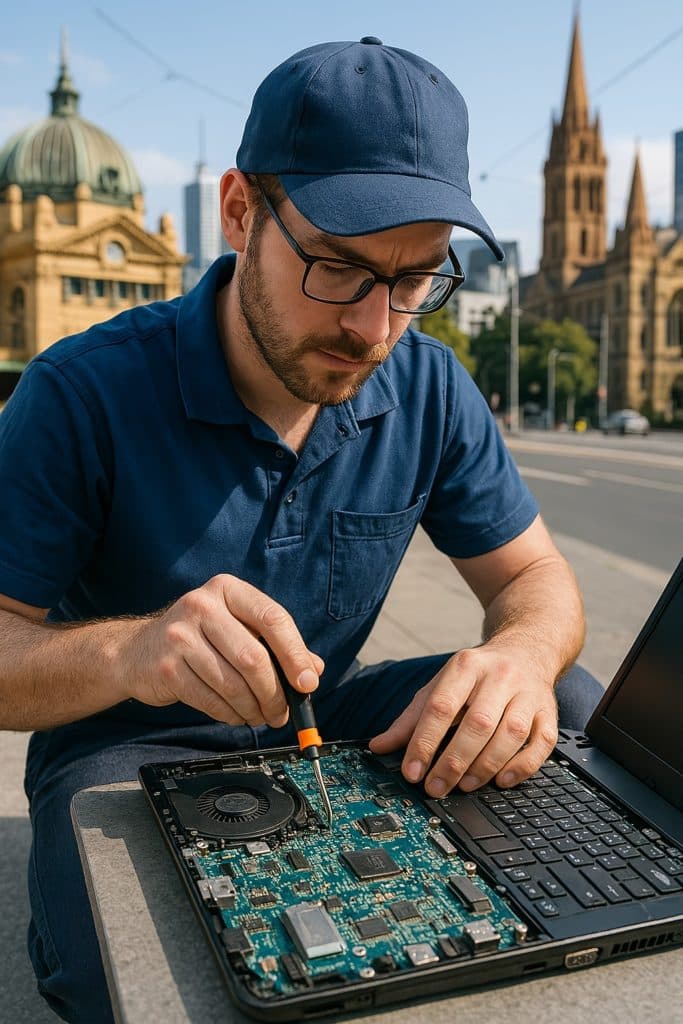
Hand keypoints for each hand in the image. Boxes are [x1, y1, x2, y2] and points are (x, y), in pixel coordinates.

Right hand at [117, 574, 323, 726]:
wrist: (136, 651)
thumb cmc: (199, 638)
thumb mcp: (237, 629)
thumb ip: (275, 646)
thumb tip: (313, 671)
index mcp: (227, 589)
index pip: (273, 619)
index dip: (295, 654)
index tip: (308, 683)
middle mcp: (202, 606)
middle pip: (254, 658)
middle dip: (275, 693)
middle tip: (283, 712)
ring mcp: (180, 636)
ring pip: (233, 683)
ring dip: (254, 708)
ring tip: (261, 716)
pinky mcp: (167, 668)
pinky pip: (211, 700)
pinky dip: (231, 714)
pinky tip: (237, 715)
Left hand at [368, 646, 557, 795]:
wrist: (528, 649)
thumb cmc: (478, 674)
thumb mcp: (441, 684)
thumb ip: (412, 717)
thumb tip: (379, 746)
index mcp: (466, 666)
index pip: (441, 706)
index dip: (424, 742)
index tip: (412, 771)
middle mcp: (500, 676)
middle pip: (478, 723)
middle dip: (453, 761)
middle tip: (436, 787)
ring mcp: (529, 693)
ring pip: (511, 734)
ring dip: (485, 766)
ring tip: (465, 786)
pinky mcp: (549, 712)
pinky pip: (542, 743)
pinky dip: (522, 766)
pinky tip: (502, 780)